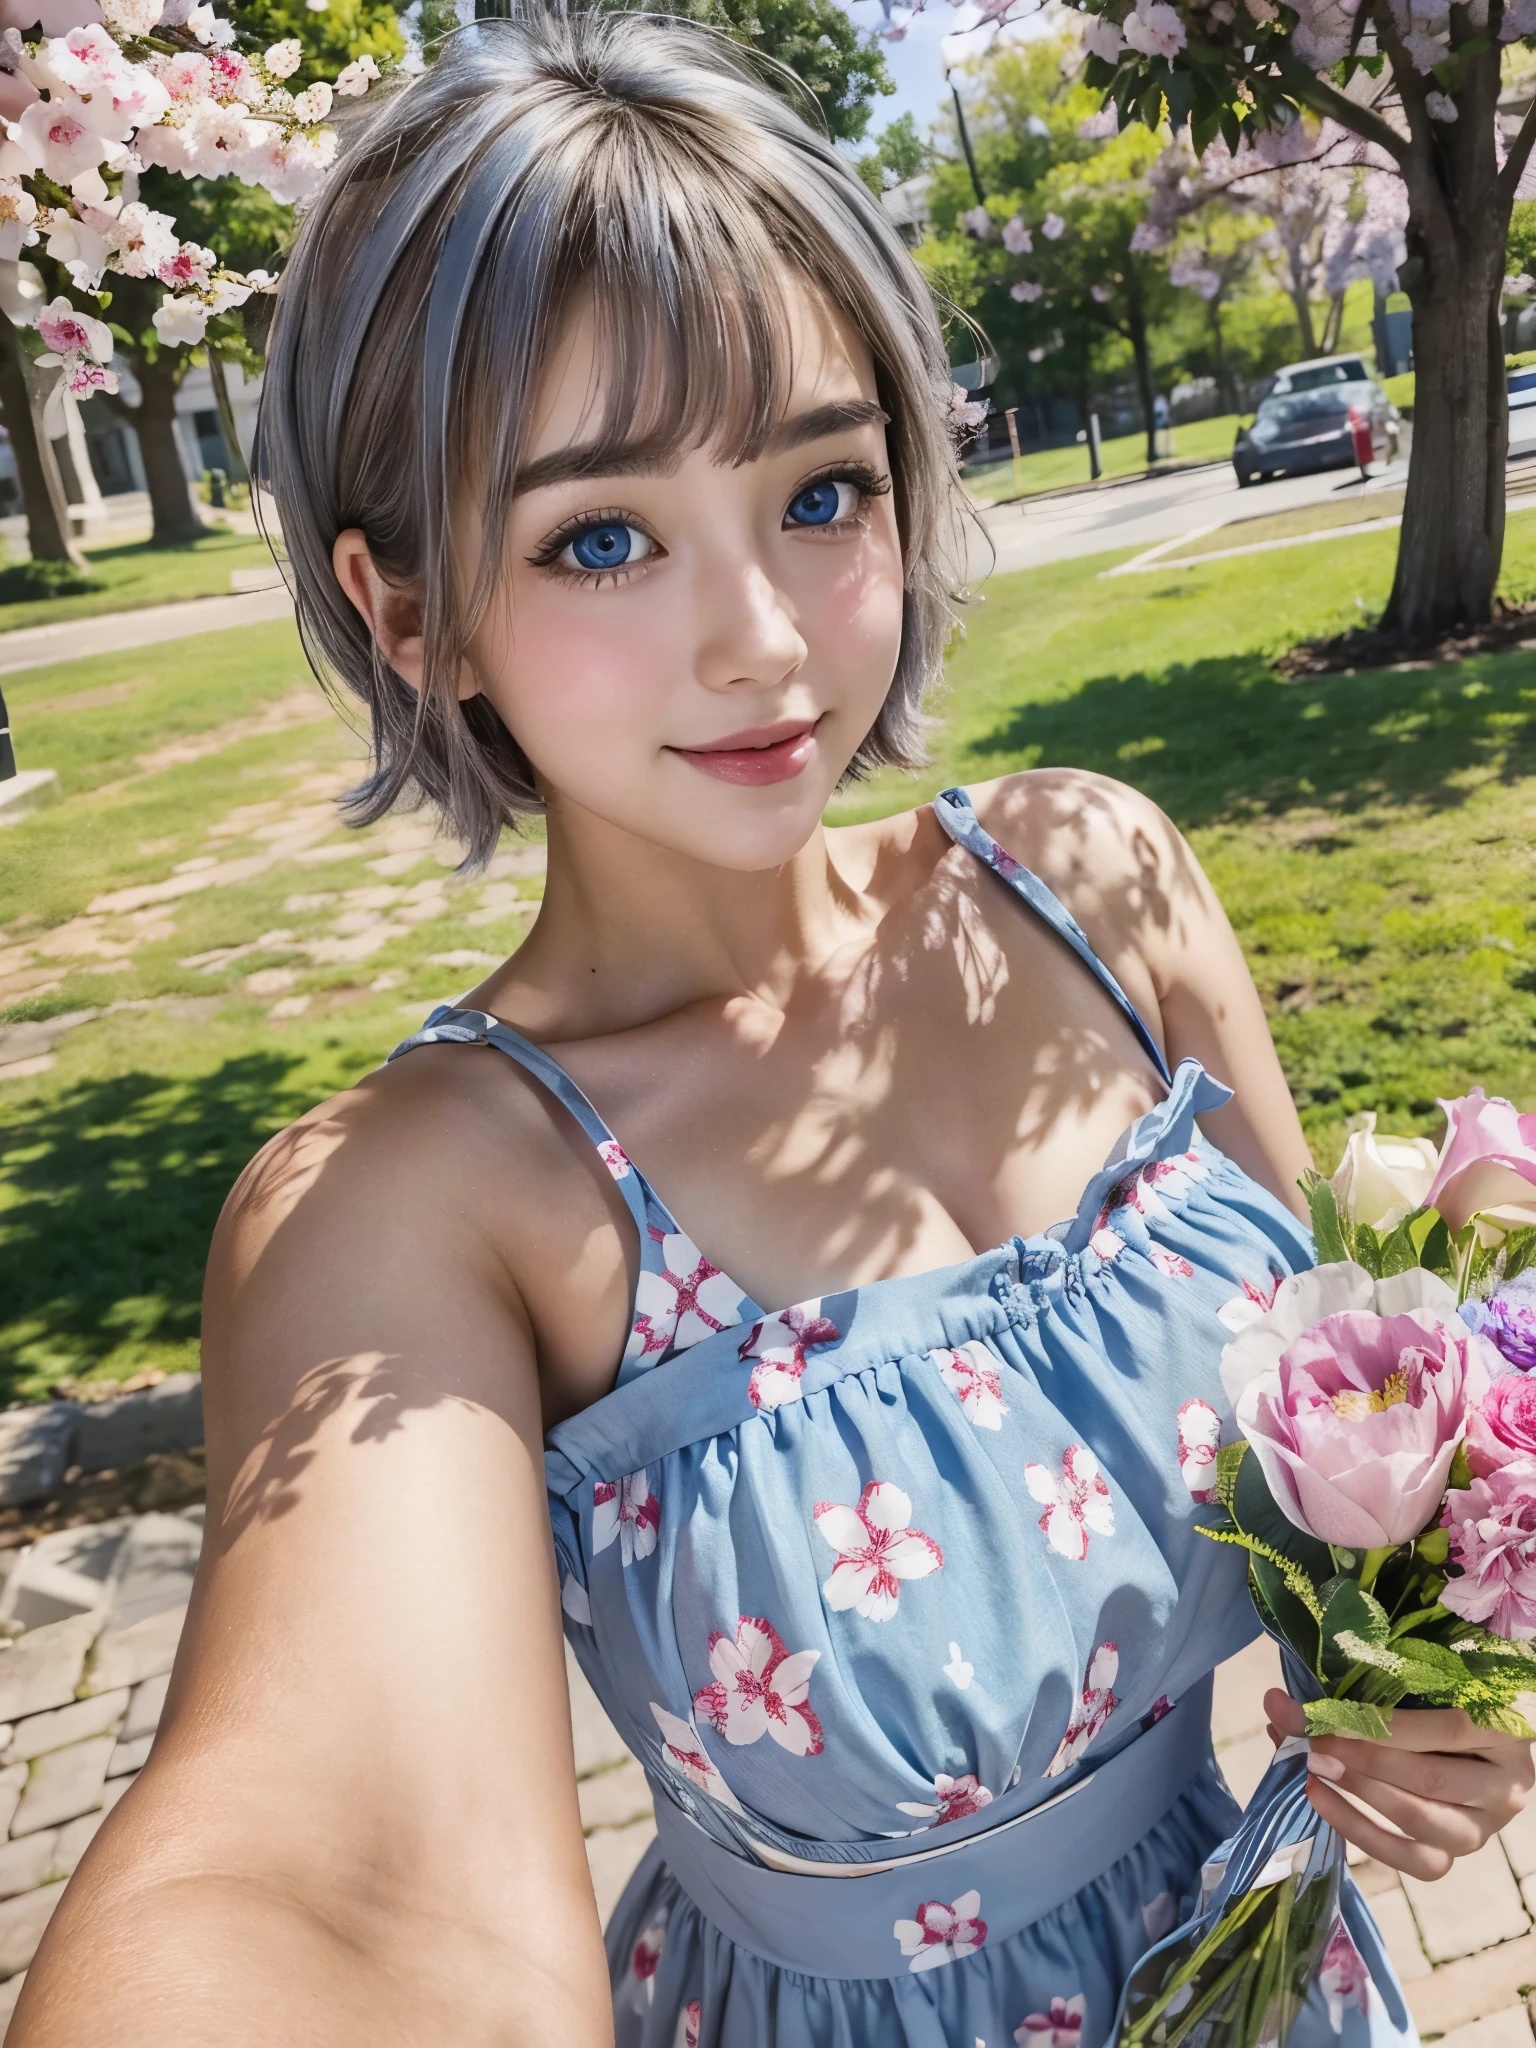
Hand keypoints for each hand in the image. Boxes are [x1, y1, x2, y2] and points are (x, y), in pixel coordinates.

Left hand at [1265, 1689, 1534, 1881]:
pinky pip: (1412, 1860)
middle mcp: (1504, 1787)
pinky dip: (1361, 1833)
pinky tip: (1323, 1801)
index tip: (1322, 1714)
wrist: (1474, 1742)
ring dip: (1357, 1795)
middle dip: (1360, 1760)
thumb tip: (1293, 1698)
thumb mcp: (1429, 1681)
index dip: (1380, 1725)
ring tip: (1313, 1770)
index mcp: (1506, 1731)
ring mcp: (1484, 1828)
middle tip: (1310, 1743)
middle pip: (1428, 1780)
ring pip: (1419, 1823)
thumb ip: (1381, 1684)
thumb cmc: (1445, 1697)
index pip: (1444, 1729)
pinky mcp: (1457, 1854)